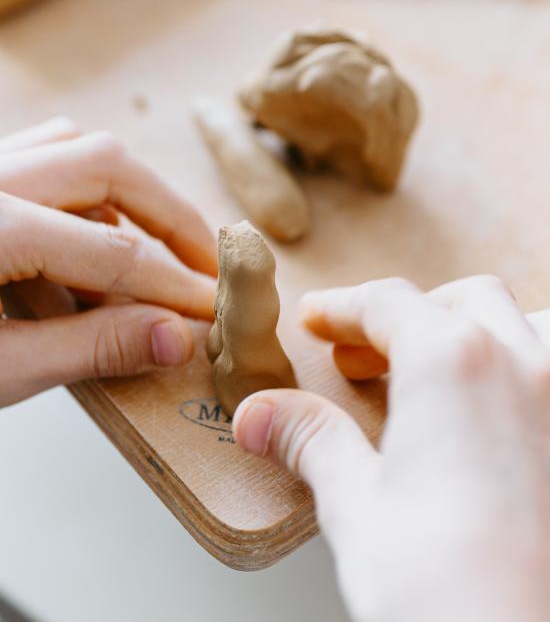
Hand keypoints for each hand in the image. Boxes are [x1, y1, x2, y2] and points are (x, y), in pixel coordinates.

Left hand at [0, 117, 216, 405]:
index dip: (172, 285)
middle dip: (169, 214)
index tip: (213, 309)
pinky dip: (85, 188)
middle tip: (205, 263)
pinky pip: (41, 155)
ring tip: (154, 249)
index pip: (110, 252)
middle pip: (106, 162)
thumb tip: (172, 337)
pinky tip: (91, 235)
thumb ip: (89, 351)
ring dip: (129, 193)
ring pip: (74, 146)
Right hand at [234, 275, 549, 621]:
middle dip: (403, 315)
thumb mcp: (356, 506)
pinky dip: (505, 372)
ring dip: (464, 334)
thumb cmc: (448, 594)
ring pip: (515, 327)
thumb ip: (311, 441)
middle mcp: (521, 367)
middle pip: (458, 302)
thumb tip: (262, 414)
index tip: (318, 319)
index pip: (389, 303)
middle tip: (357, 352)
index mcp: (454, 364)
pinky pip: (545, 375)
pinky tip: (478, 418)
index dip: (342, 307)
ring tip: (422, 376)